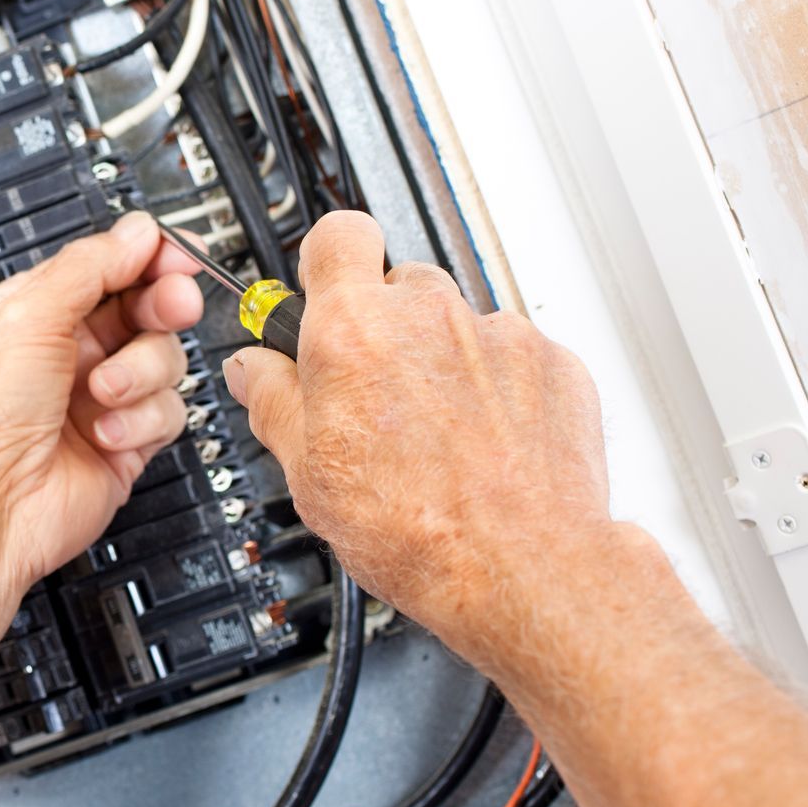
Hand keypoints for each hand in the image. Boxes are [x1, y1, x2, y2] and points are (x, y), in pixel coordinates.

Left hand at [0, 212, 204, 607]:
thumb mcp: (28, 317)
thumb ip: (90, 267)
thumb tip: (138, 233)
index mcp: (36, 310)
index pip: (109, 265)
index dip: (149, 257)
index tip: (177, 255)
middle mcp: (69, 350)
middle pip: (147, 305)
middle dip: (163, 304)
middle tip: (174, 304)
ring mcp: (101, 396)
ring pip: (165, 358)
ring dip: (139, 374)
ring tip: (102, 394)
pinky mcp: (128, 440)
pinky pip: (169, 411)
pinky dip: (141, 420)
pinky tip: (106, 432)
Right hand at [221, 211, 622, 667]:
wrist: (521, 571)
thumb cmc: (417, 531)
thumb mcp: (306, 473)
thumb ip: (273, 401)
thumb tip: (253, 371)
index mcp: (354, 331)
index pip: (336, 235)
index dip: (326, 262)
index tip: (321, 295)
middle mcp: (429, 315)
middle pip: (397, 283)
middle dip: (382, 327)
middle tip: (372, 393)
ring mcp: (498, 335)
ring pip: (456, 324)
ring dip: (441, 361)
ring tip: (435, 434)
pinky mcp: (554, 363)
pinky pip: (512, 356)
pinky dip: (498, 388)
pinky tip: (483, 444)